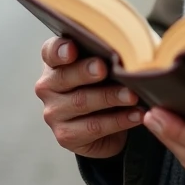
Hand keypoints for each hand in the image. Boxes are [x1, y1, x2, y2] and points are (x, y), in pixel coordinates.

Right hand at [34, 37, 143, 158]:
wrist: (108, 122)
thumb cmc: (107, 83)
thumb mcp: (106, 65)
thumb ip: (107, 54)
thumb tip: (128, 49)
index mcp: (55, 62)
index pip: (51, 51)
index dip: (60, 50)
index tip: (72, 49)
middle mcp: (48, 86)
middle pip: (64, 77)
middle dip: (85, 72)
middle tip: (104, 69)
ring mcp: (54, 112)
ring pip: (81, 102)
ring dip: (110, 97)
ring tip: (132, 95)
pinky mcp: (66, 135)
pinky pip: (93, 127)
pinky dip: (118, 121)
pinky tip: (136, 115)